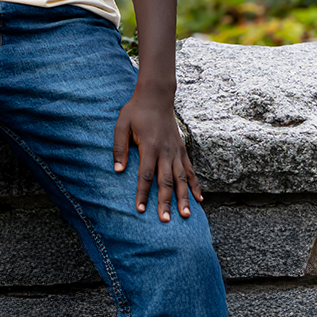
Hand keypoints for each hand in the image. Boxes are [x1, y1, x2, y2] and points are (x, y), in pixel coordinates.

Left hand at [112, 86, 202, 221]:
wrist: (156, 96)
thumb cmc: (135, 111)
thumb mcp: (121, 125)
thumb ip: (119, 147)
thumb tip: (117, 170)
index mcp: (149, 146)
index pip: (145, 175)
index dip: (142, 193)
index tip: (140, 209)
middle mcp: (165, 151)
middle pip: (165, 181)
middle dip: (165, 202)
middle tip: (165, 220)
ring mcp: (175, 151)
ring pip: (181, 179)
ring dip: (183, 198)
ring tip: (186, 215)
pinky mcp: (182, 150)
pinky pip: (190, 170)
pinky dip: (195, 185)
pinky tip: (199, 199)